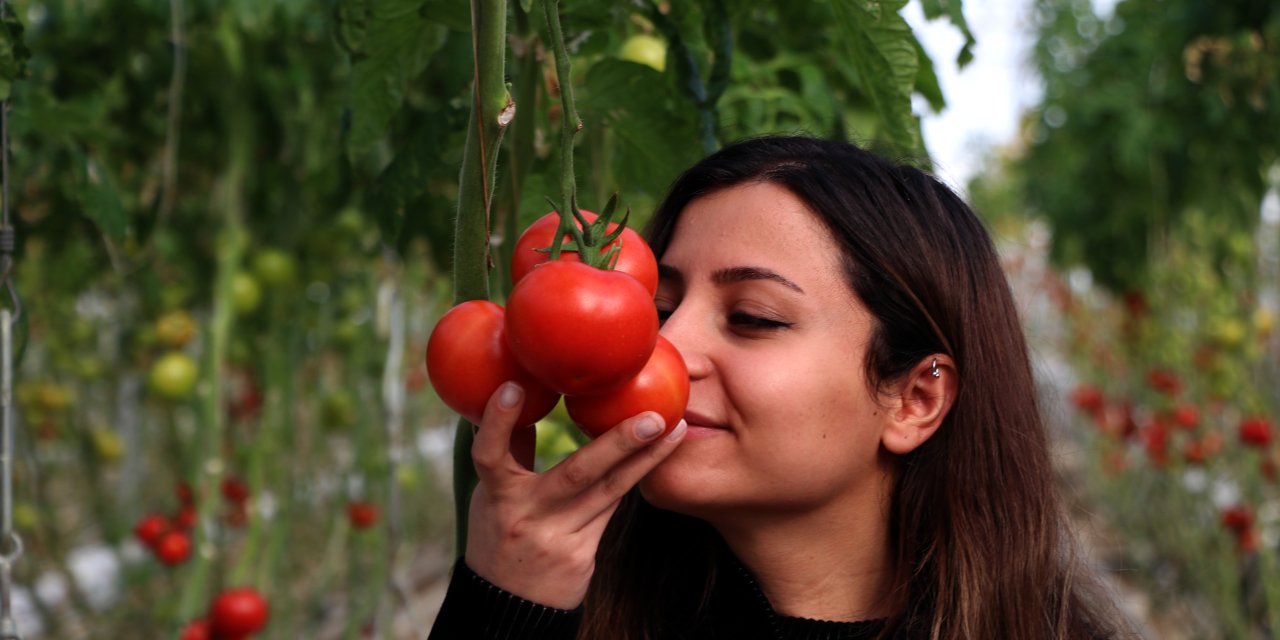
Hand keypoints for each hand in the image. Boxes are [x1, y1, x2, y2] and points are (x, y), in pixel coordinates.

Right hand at [464, 381, 686, 608]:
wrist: (508, 606)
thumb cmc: (499, 535)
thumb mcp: (491, 497)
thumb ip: (511, 452)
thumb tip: (528, 393)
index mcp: (496, 496)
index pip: (490, 454)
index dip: (498, 420)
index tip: (515, 385)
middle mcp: (527, 516)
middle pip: (577, 474)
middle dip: (618, 443)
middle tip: (653, 416)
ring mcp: (558, 538)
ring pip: (610, 492)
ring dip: (646, 459)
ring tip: (676, 430)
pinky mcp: (581, 556)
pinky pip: (613, 509)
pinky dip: (634, 479)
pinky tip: (660, 456)